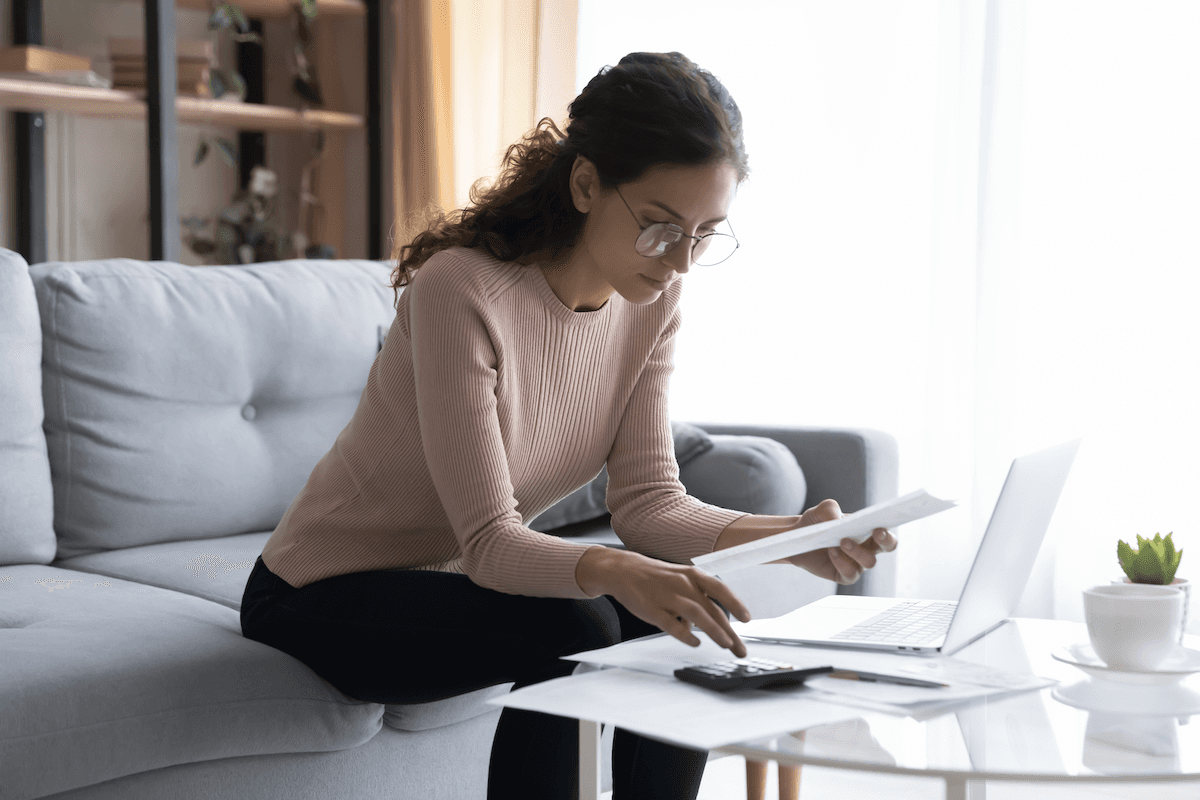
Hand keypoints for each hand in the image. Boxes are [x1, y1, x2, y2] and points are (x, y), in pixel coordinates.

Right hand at [576, 547, 751, 656]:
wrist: (623, 570)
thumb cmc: (657, 577)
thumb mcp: (681, 578)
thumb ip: (698, 599)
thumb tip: (711, 624)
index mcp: (692, 575)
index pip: (720, 589)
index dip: (735, 604)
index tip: (747, 619)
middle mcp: (683, 584)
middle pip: (712, 609)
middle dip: (729, 631)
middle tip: (740, 648)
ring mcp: (668, 597)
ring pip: (697, 615)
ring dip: (714, 631)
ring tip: (726, 645)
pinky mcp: (653, 610)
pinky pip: (673, 625)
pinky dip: (686, 635)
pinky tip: (695, 643)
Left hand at [785, 499, 897, 584]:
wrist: (797, 537)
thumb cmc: (815, 522)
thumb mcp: (822, 510)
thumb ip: (831, 509)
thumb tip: (839, 521)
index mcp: (868, 530)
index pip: (887, 531)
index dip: (889, 530)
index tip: (880, 526)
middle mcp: (867, 548)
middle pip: (888, 547)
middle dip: (886, 541)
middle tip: (876, 532)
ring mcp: (857, 563)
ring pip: (869, 562)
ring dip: (858, 551)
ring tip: (842, 541)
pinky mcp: (843, 575)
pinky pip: (850, 574)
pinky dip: (842, 562)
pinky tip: (832, 551)